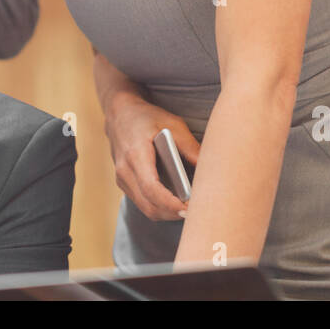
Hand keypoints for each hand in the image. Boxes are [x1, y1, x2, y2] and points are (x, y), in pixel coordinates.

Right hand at [103, 91, 200, 222]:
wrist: (119, 114)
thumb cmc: (147, 118)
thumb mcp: (173, 125)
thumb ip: (190, 147)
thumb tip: (210, 170)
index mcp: (136, 154)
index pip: (152, 189)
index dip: (171, 203)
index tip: (189, 209)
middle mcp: (125, 170)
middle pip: (149, 205)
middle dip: (173, 214)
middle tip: (196, 212)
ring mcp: (122, 179)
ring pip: (146, 208)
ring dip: (168, 214)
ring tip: (189, 209)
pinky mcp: (124, 183)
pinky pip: (143, 203)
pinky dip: (160, 207)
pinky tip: (177, 203)